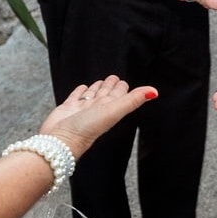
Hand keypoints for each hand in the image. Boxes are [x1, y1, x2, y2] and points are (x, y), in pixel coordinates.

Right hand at [39, 75, 157, 158]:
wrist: (61, 140)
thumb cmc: (87, 129)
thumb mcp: (114, 111)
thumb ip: (133, 100)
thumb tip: (155, 92)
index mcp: (109, 108)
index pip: (119, 94)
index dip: (122, 87)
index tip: (124, 81)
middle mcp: (97, 108)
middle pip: (106, 93)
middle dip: (110, 85)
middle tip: (114, 77)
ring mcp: (82, 109)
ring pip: (92, 94)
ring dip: (97, 87)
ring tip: (101, 81)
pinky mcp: (68, 108)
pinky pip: (76, 96)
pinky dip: (80, 91)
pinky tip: (83, 88)